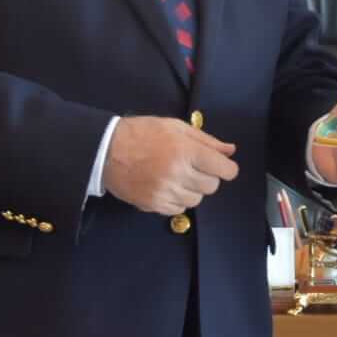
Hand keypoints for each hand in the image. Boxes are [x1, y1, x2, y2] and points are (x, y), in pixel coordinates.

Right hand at [103, 116, 238, 216]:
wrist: (107, 151)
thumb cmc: (142, 133)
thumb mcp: (175, 127)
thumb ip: (206, 140)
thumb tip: (230, 151)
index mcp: (185, 151)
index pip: (223, 170)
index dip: (227, 168)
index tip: (223, 167)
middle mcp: (177, 173)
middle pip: (212, 186)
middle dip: (208, 176)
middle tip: (193, 166)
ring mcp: (165, 192)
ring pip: (196, 200)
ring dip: (192, 189)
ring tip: (177, 175)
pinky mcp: (153, 205)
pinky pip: (179, 209)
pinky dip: (178, 199)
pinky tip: (166, 185)